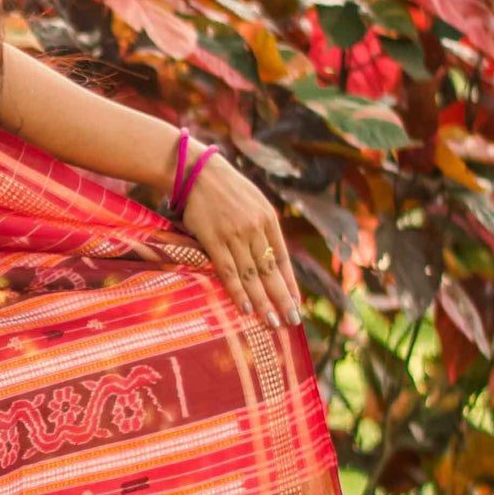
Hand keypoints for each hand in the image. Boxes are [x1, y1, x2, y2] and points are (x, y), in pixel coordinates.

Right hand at [181, 151, 302, 329]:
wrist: (196, 171)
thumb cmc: (224, 188)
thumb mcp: (253, 201)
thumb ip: (261, 226)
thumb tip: (268, 256)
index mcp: (268, 219)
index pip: (282, 258)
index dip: (290, 283)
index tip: (297, 303)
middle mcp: (255, 228)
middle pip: (271, 271)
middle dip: (283, 298)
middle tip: (291, 321)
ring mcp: (234, 235)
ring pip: (252, 275)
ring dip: (263, 302)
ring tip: (272, 323)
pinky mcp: (213, 240)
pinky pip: (228, 272)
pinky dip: (239, 292)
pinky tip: (247, 309)